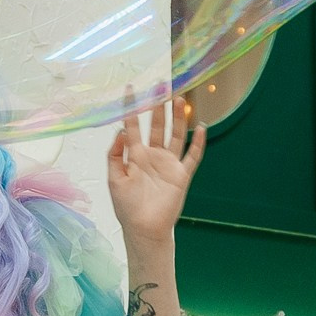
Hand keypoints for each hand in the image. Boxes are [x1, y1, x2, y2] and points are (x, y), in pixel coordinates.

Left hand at [105, 99, 206, 241]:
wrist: (144, 229)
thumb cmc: (127, 207)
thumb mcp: (114, 179)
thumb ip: (115, 155)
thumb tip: (121, 130)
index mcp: (135, 155)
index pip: (133, 126)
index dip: (132, 108)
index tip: (131, 88)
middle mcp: (153, 156)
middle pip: (157, 126)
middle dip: (158, 106)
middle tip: (160, 86)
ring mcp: (169, 164)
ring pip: (175, 135)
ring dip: (177, 118)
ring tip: (179, 99)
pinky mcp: (182, 175)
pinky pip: (193, 156)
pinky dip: (199, 142)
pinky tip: (202, 127)